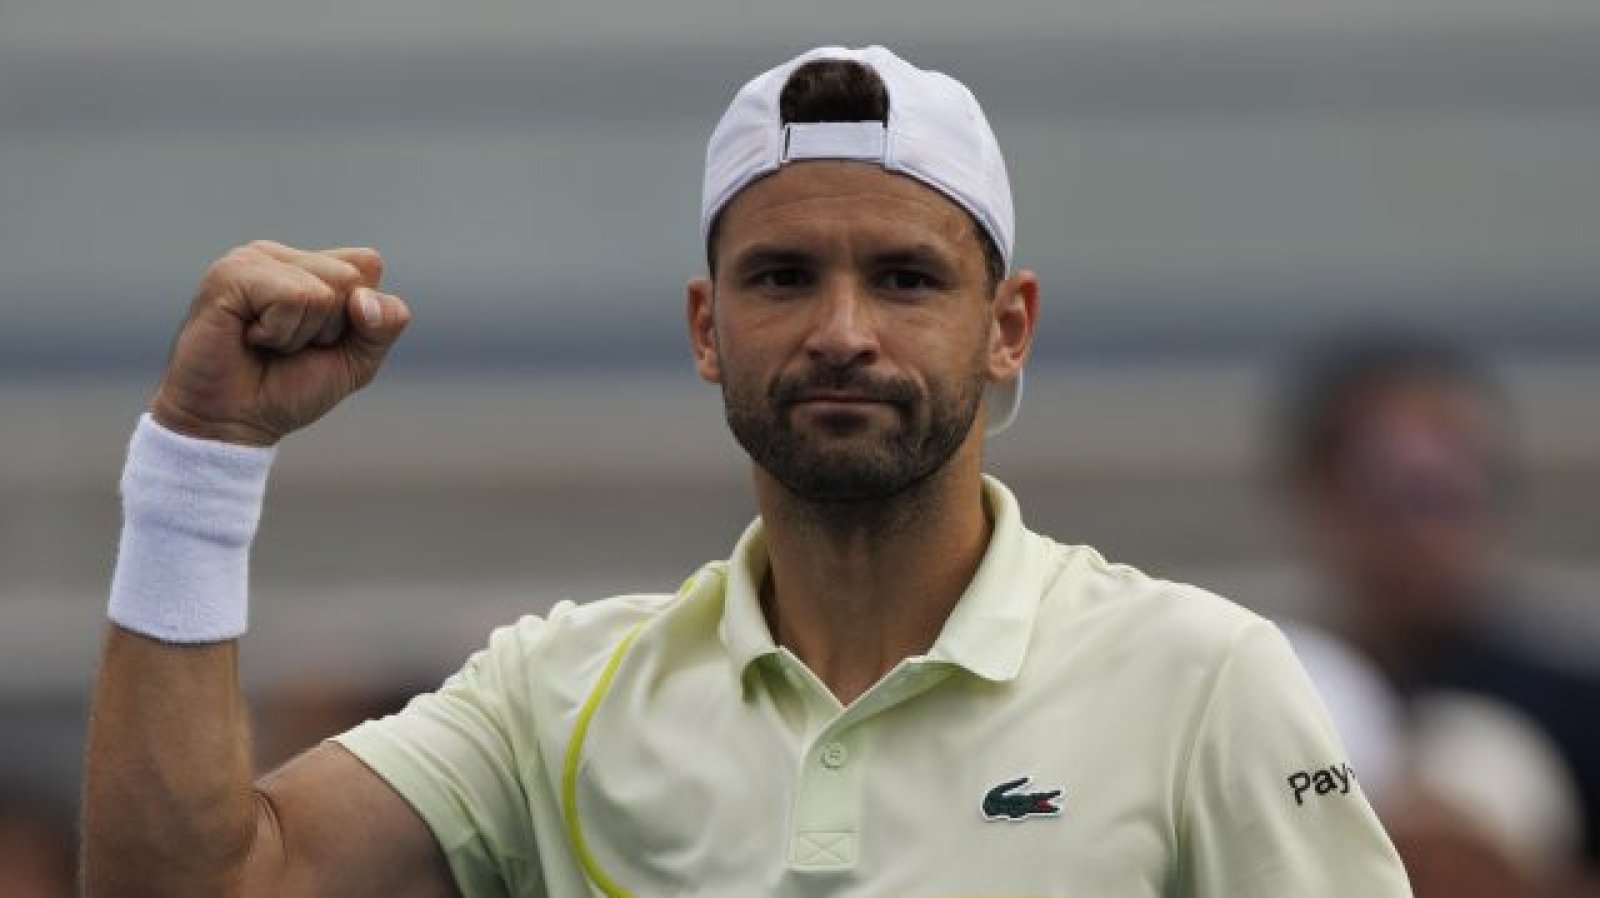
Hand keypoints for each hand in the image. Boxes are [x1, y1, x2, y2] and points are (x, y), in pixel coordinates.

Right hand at [151, 240, 411, 445]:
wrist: (232, 422)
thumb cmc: (288, 389)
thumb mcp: (357, 361)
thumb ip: (385, 325)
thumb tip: (364, 298)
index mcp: (310, 265)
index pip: (367, 264)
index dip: (358, 316)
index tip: (319, 340)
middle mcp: (281, 256)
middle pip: (350, 278)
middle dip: (330, 328)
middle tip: (288, 346)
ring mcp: (252, 259)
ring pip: (322, 291)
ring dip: (301, 334)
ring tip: (267, 343)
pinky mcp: (229, 274)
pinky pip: (292, 297)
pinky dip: (279, 332)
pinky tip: (250, 338)